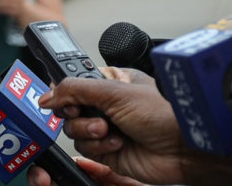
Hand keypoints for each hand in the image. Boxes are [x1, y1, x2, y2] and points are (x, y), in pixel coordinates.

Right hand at [38, 67, 189, 184]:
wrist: (185, 148)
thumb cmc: (163, 112)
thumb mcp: (114, 91)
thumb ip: (74, 89)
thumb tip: (46, 96)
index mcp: (107, 82)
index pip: (71, 84)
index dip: (64, 92)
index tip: (66, 98)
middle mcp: (104, 104)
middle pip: (68, 109)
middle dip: (78, 114)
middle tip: (93, 114)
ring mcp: (106, 127)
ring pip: (73, 130)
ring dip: (90, 131)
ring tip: (110, 130)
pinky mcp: (108, 150)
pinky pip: (86, 149)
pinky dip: (100, 146)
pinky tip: (119, 143)